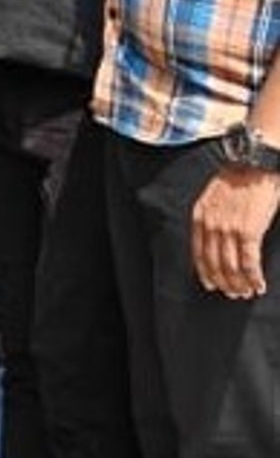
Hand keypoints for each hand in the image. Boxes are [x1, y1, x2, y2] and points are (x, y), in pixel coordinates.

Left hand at [190, 165, 279, 298]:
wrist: (254, 163)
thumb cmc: (237, 178)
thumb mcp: (213, 197)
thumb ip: (211, 216)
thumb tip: (215, 239)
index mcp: (199, 216)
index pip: (197, 252)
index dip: (205, 272)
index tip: (211, 284)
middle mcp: (210, 224)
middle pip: (213, 263)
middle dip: (223, 282)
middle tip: (233, 294)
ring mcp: (229, 228)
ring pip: (231, 267)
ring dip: (239, 284)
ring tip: (247, 292)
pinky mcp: (249, 231)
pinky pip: (249, 262)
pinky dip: (253, 278)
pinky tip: (259, 286)